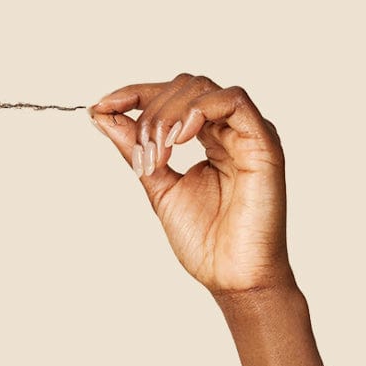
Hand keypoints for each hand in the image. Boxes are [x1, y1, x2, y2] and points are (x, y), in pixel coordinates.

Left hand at [89, 74, 293, 294]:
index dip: (134, 94)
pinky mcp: (264, 144)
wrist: (233, 278)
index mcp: (210, 138)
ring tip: (158, 153)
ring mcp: (248, 135)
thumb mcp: (157, 185)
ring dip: (168, 114)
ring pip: (204, 89)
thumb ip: (134, 148)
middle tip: (141, 152)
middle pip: (185, 87)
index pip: (172, 96)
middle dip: (150, 113)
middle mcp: (230, 131)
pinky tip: (181, 138)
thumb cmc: (206, 242)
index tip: (101, 106)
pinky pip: (235, 101)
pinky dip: (200, 110)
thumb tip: (102, 114)